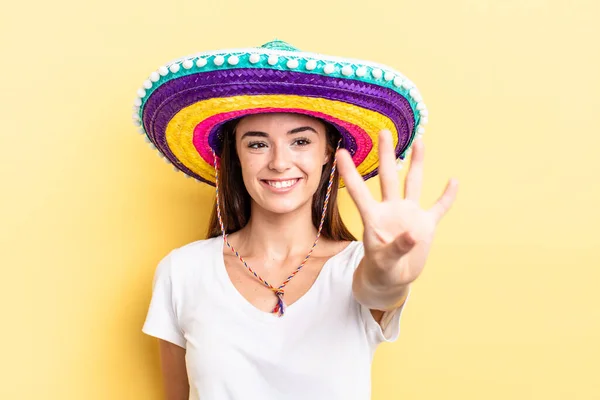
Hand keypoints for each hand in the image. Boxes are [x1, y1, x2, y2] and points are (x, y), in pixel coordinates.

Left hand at [336, 130, 457, 285]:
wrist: (392, 278)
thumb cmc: (381, 269)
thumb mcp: (384, 262)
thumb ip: (397, 247)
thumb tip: (414, 233)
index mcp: (374, 218)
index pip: (359, 191)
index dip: (350, 173)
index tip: (341, 152)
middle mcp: (391, 210)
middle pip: (389, 177)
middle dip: (387, 155)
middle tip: (383, 131)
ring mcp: (409, 215)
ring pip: (413, 183)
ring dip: (417, 163)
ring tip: (420, 141)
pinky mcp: (426, 224)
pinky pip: (438, 208)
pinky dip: (447, 196)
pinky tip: (453, 181)